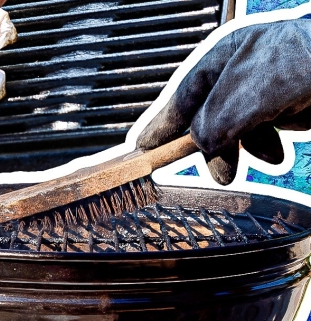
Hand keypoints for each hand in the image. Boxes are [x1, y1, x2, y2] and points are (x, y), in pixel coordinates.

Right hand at [136, 19, 310, 184]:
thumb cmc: (308, 61)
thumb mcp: (251, 94)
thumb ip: (216, 120)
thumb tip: (200, 143)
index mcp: (224, 58)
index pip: (182, 96)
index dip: (162, 124)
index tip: (143, 148)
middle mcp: (241, 73)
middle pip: (207, 117)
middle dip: (209, 146)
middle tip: (212, 169)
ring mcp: (264, 91)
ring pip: (235, 129)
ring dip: (238, 151)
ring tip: (242, 167)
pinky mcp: (286, 107)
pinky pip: (261, 134)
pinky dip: (264, 149)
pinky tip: (273, 156)